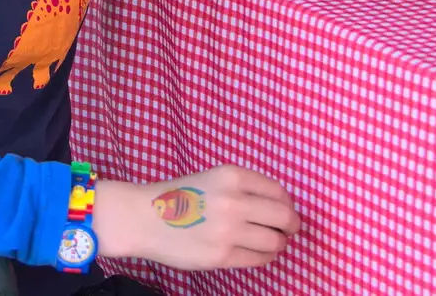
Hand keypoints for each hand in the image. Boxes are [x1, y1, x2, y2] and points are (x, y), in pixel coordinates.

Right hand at [95, 165, 300, 270]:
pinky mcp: (221, 256)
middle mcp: (234, 201)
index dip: (288, 204)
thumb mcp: (213, 178)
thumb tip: (279, 207)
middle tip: (289, 230)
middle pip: (283, 217)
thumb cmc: (179, 197)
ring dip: (278, 243)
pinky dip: (264, 257)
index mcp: (232, 176)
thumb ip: (243, 189)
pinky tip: (259, 253)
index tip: (287, 211)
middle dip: (291, 225)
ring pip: (274, 241)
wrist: (144, 217)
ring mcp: (228, 230)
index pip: (278, 192)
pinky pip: (257, 259)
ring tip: (272, 243)